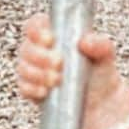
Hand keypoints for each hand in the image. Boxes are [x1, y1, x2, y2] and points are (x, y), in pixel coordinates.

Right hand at [17, 12, 128, 128]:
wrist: (103, 103)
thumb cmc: (100, 73)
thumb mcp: (105, 56)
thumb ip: (100, 44)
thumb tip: (85, 41)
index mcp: (54, 36)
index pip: (36, 25)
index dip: (37, 29)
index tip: (50, 39)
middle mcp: (40, 51)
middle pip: (27, 48)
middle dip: (40, 56)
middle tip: (59, 63)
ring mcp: (34, 71)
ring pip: (23, 68)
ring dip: (37, 73)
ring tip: (57, 80)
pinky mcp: (33, 91)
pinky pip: (24, 88)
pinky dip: (32, 89)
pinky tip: (45, 91)